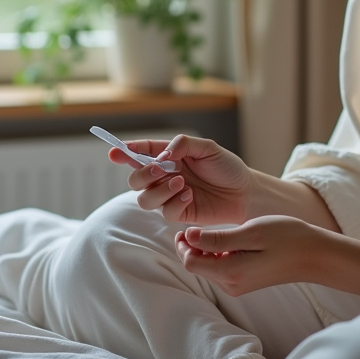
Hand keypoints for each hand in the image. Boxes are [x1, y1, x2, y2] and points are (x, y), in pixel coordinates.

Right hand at [110, 134, 252, 224]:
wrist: (245, 192)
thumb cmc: (226, 167)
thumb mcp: (207, 148)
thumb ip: (183, 144)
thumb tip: (162, 156)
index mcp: (169, 157)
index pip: (141, 153)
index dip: (125, 152)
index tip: (114, 152)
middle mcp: (164, 176)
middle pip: (135, 179)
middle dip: (141, 174)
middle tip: (161, 169)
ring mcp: (170, 196)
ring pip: (144, 199)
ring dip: (159, 190)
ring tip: (181, 182)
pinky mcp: (179, 213)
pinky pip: (165, 212)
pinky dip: (174, 202)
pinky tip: (190, 195)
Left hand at [174, 215, 328, 295]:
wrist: (314, 255)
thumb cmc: (286, 238)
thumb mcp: (251, 232)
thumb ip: (218, 238)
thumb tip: (188, 236)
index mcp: (230, 273)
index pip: (191, 262)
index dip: (183, 245)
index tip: (185, 226)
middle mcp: (231, 284)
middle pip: (197, 267)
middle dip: (190, 248)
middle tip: (192, 225)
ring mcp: (238, 285)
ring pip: (208, 268)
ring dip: (203, 251)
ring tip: (207, 230)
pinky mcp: (244, 281)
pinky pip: (221, 269)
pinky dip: (215, 255)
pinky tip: (224, 240)